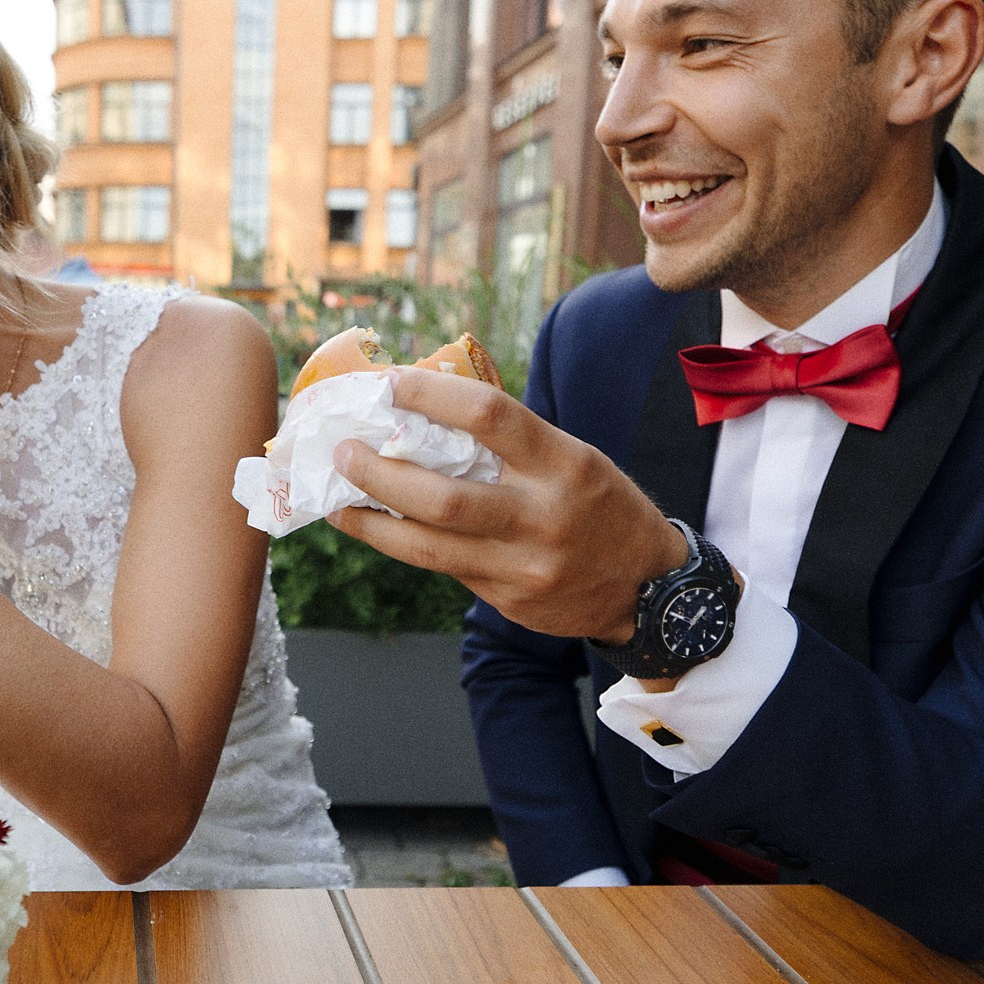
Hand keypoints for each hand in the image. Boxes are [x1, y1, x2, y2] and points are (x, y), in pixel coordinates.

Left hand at [328, 367, 688, 641]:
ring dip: (370, 521)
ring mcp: (524, 566)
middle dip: (378, 472)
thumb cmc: (599, 506)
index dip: (429, 394)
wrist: (647, 590)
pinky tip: (375, 527)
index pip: (488, 415)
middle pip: (442, 496)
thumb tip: (425, 412)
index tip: (386, 383)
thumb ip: (511, 444)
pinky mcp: (508, 600)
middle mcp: (544, 516)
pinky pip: (442, 568)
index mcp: (565, 463)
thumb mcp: (573, 460)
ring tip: (335, 501)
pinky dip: (402, 544)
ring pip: (427, 546)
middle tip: (341, 450)